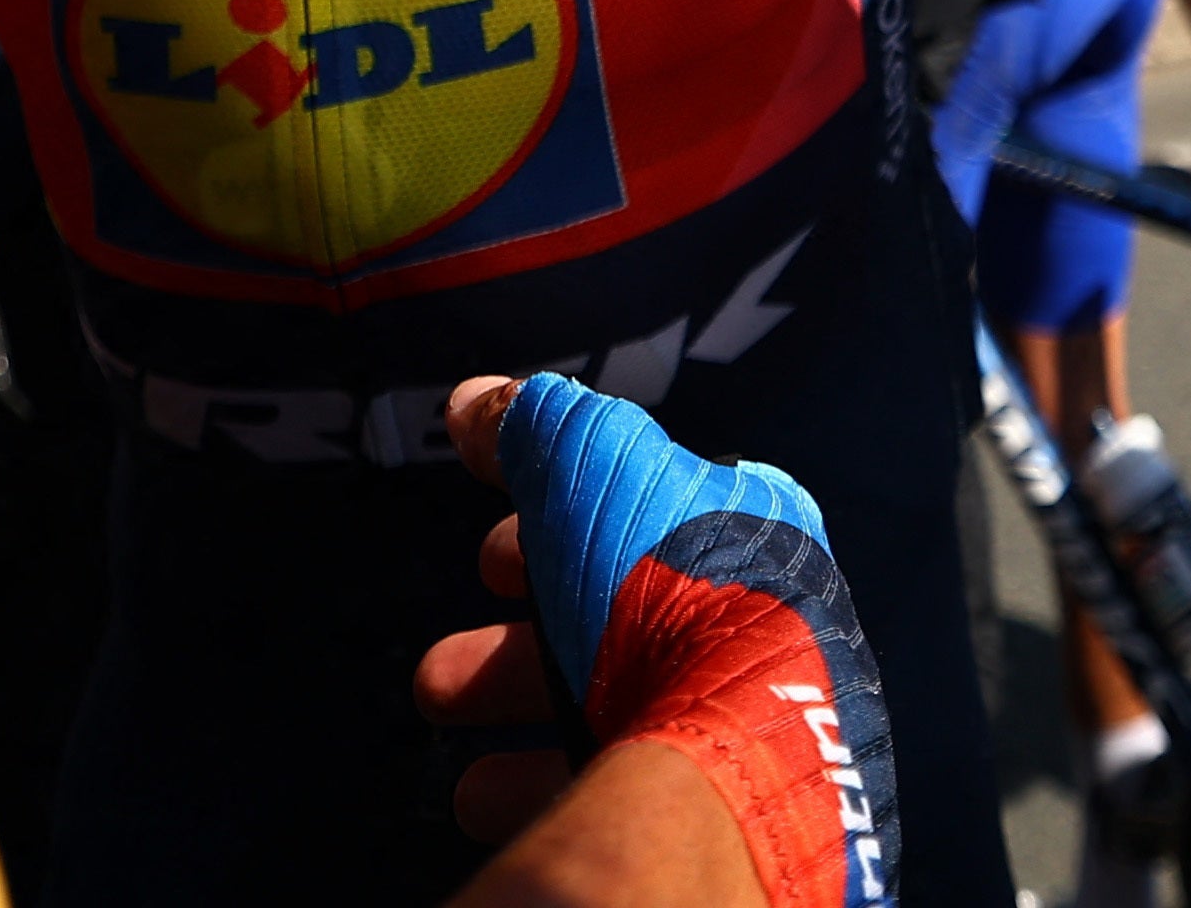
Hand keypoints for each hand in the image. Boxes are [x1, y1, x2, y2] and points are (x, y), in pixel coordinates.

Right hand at [417, 374, 895, 904]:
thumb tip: (472, 400)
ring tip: (445, 705)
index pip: (639, 507)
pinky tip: (485, 789)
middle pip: (608, 612)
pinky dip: (536, 777)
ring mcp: (729, 706)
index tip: (490, 554)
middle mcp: (745, 613)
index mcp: (740, 521)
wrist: (732, 741)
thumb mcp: (590, 458)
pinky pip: (612, 776)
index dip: (553, 522)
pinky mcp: (710, 786)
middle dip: (512, 630)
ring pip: (605, 697)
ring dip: (511, 696)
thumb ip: (530, 422)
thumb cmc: (672, 583)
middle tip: (451, 653)